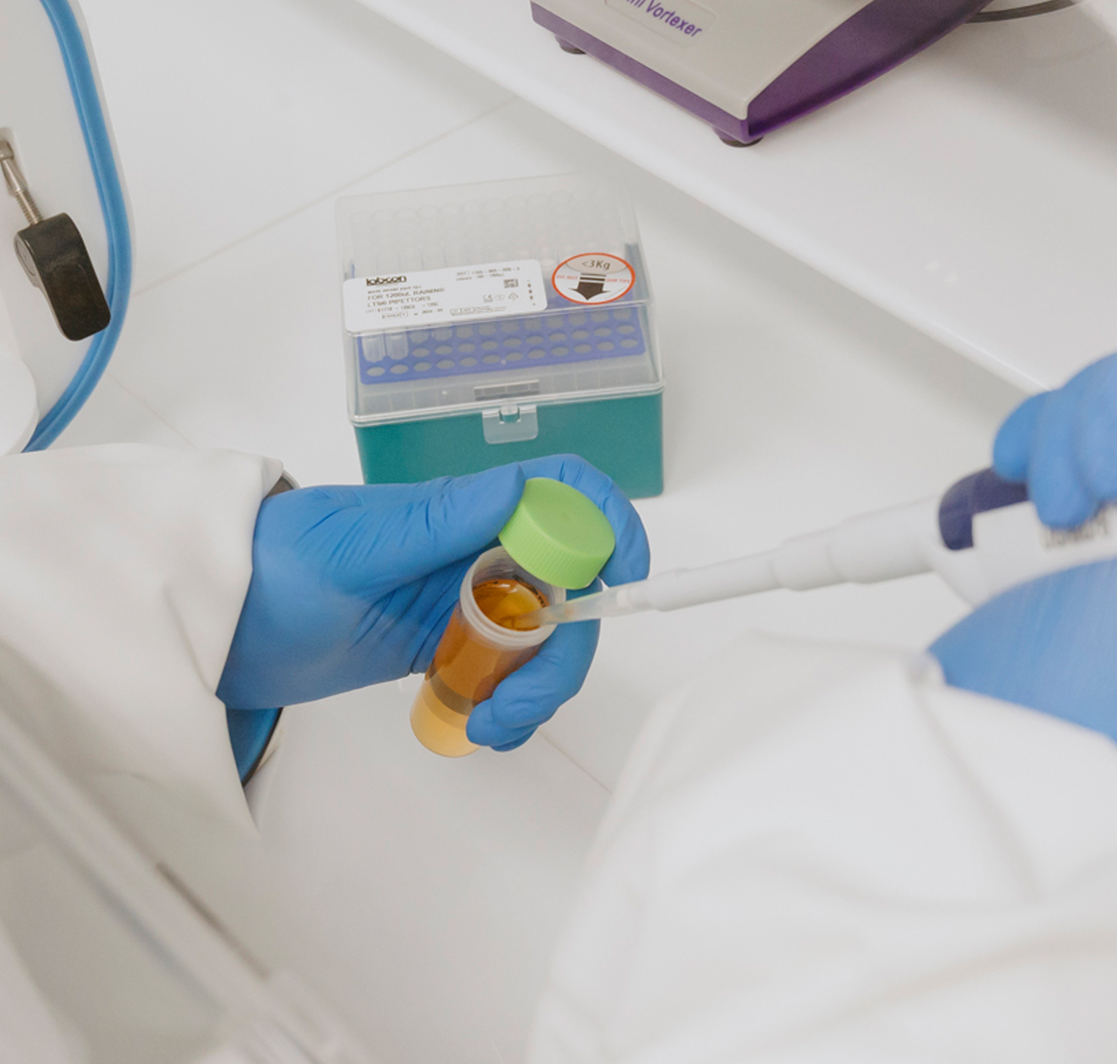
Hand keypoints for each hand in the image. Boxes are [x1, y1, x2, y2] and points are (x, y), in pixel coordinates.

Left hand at [218, 456, 649, 750]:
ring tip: (486, 727)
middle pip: (572, 592)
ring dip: (538, 690)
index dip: (610, 526)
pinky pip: (510, 677)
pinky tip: (478, 729)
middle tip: (514, 705)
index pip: (566, 497)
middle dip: (563, 653)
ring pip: (549, 643)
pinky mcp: (451, 649)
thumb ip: (439, 521)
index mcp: (466, 513)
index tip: (621, 581)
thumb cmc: (277, 566)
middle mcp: (479, 553)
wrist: (220, 624)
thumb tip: (519, 487)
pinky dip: (512, 709)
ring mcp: (468, 603)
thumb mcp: (358, 548)